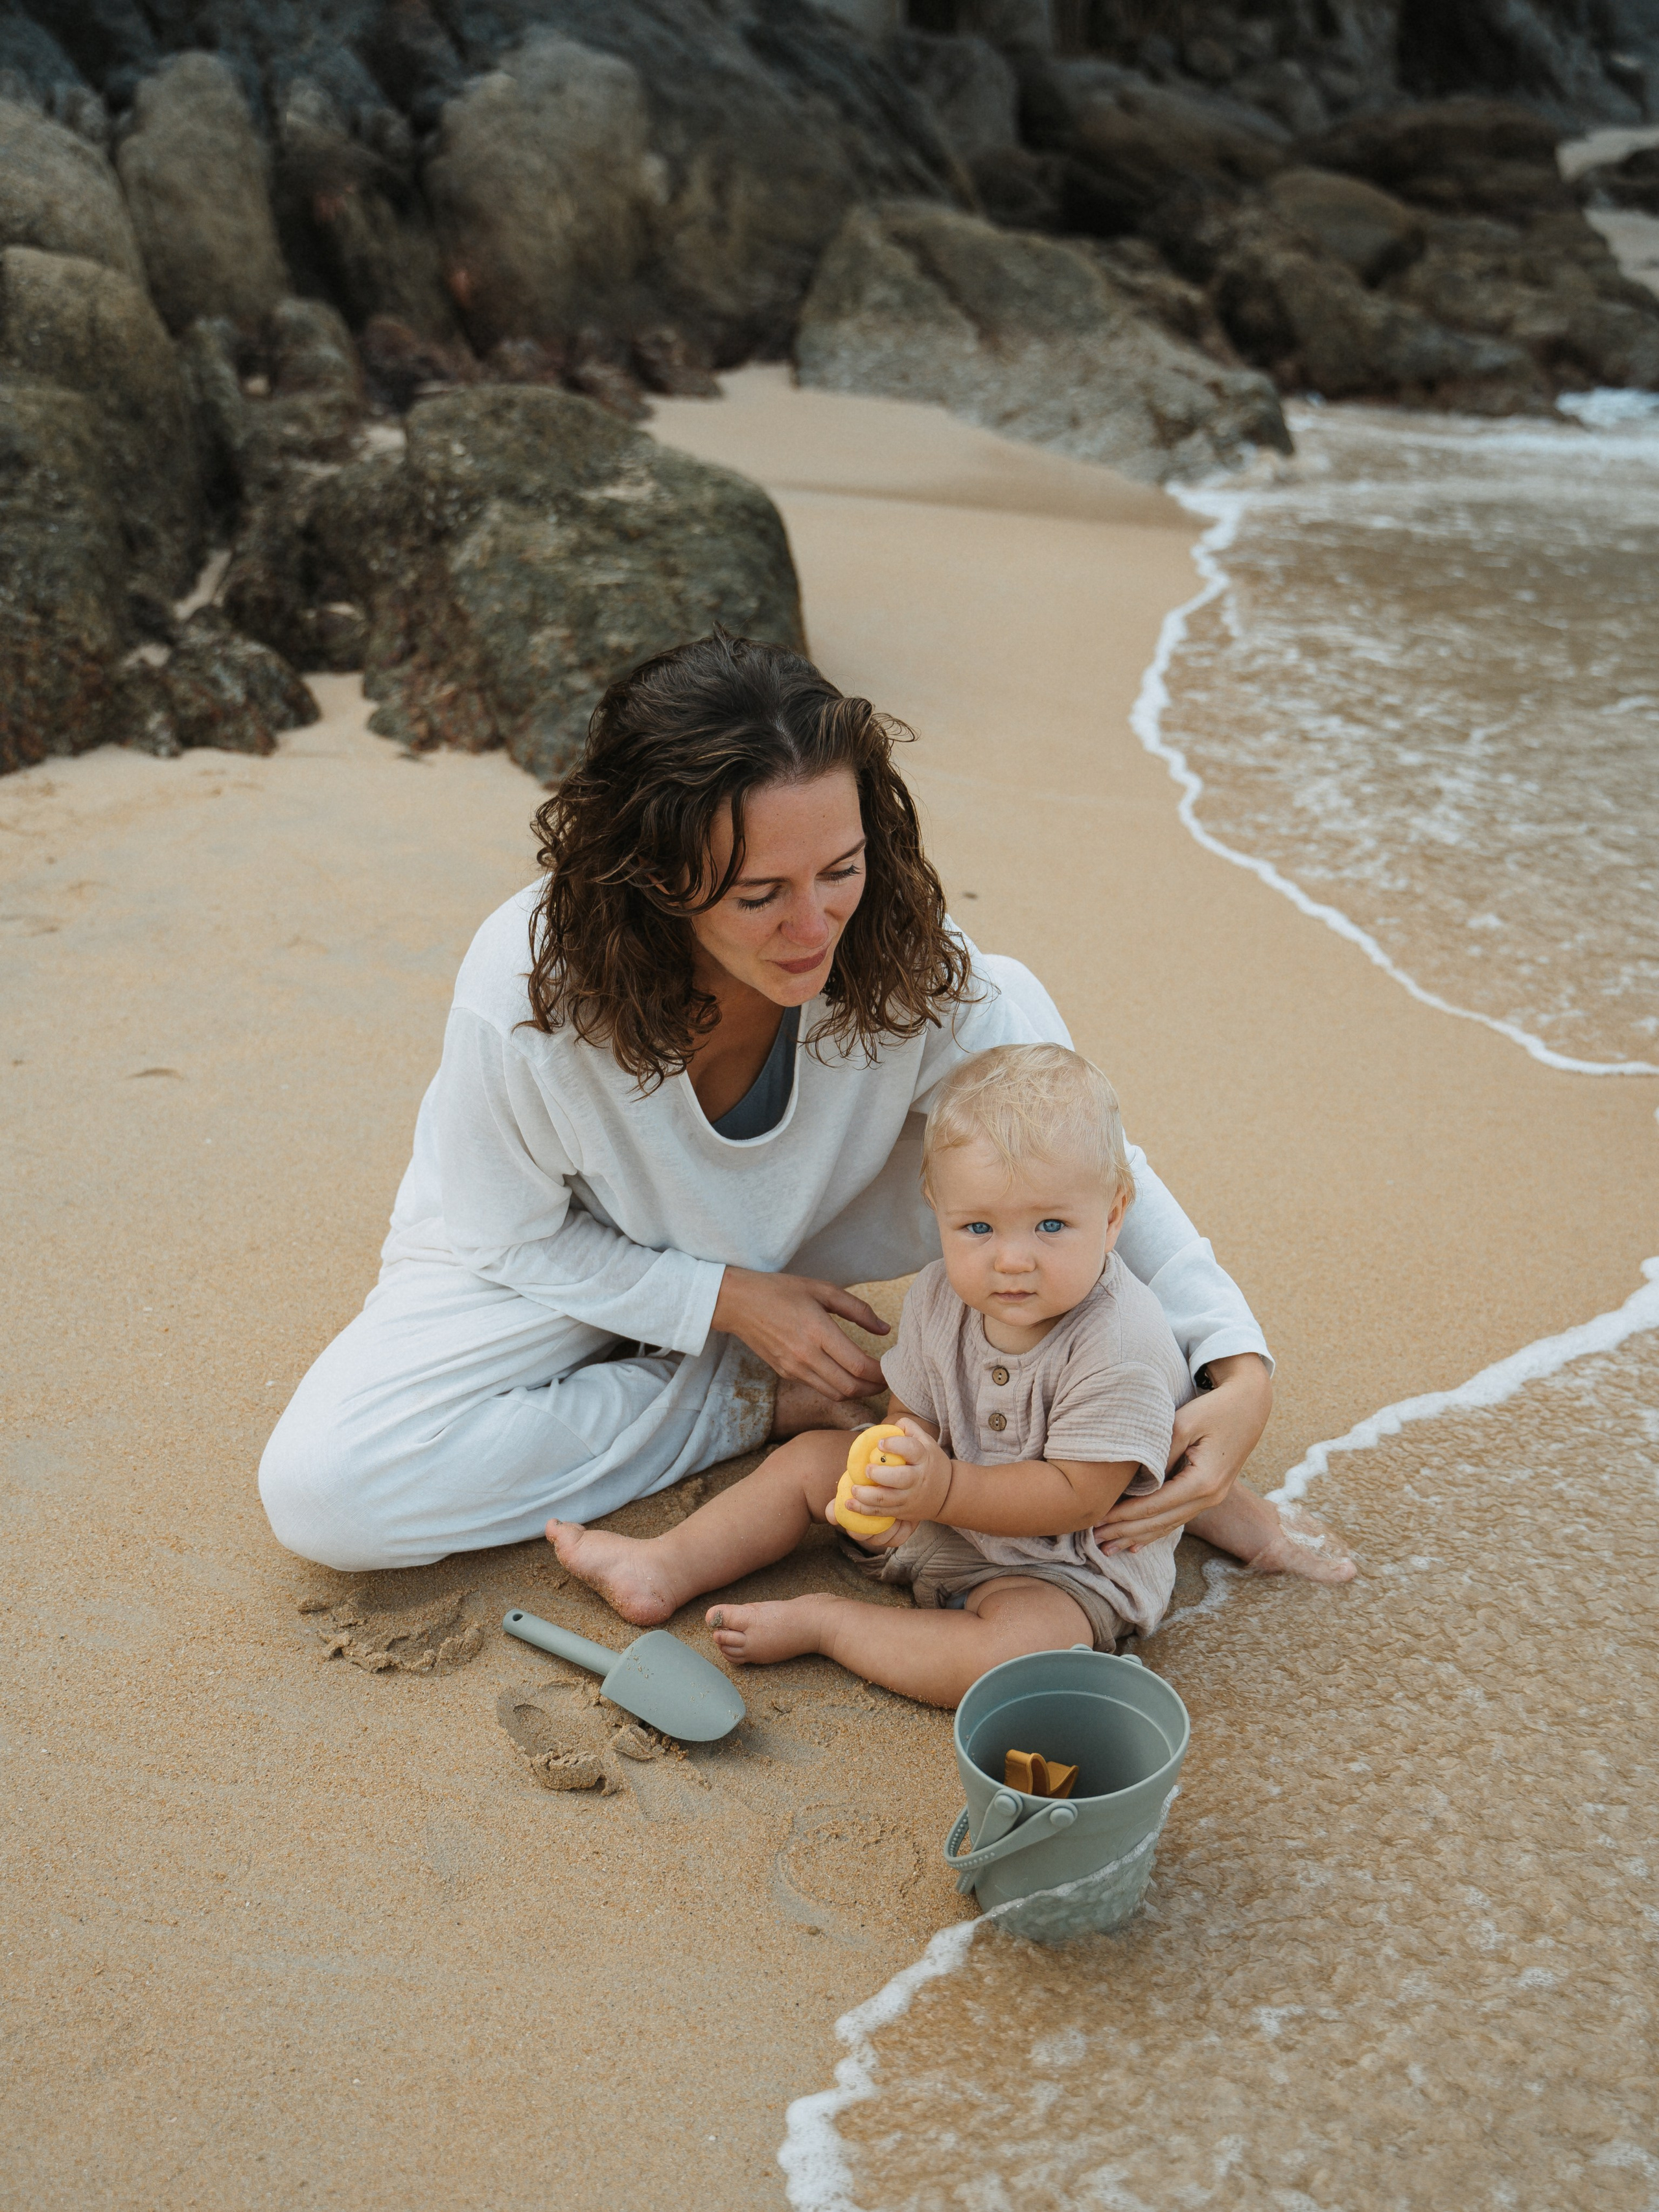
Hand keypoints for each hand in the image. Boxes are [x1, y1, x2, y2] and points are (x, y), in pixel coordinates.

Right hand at [712, 1265, 887, 1400]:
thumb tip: (885, 1329)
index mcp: (817, 1331)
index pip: (858, 1366)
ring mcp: (794, 1368)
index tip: (891, 1369)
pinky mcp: (785, 1373)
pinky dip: (838, 1388)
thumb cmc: (781, 1290)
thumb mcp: (822, 1289)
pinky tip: (846, 1375)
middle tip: (887, 1381)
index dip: (880, 1374)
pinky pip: (819, 1388)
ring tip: (871, 1381)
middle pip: (850, 1388)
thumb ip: (857, 1309)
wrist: (738, 1303)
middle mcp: (806, 1355)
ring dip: (857, 1393)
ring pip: (835, 1394)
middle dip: (874, 1389)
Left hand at [842, 1418, 952, 1525]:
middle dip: (879, 1475)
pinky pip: (882, 1513)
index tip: (880, 1443)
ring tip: (853, 1489)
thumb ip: (909, 1428)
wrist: (948, 1493)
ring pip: (887, 1500)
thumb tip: (893, 1423)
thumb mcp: (926, 1442)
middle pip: (899, 1478)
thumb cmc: (930, 1462)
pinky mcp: (903, 1511)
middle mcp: (917, 1479)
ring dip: (866, 1496)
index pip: (911, 1449)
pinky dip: (864, 1510)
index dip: (894, 1445)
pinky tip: (850, 1504)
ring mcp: (910, 1498)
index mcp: (923, 1458)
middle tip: (866, 1469)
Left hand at [1093, 1353, 1271, 1552]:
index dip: (1124, 1515)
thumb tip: (1136, 1481)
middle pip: (1160, 1522)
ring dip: (1137, 1538)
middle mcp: (1210, 1497)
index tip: (1096, 1519)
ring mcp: (1212, 1499)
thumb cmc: (1214, 1409)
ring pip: (1168, 1525)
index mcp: (1204, 1482)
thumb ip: (1160, 1454)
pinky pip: (1177, 1519)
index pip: (1155, 1505)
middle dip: (1126, 1532)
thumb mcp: (1183, 1424)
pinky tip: (1136, 1546)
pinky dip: (1154, 1533)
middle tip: (1095, 1539)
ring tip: (1108, 1548)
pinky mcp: (1209, 1495)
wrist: (1249, 1405)